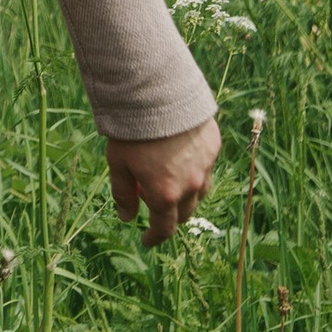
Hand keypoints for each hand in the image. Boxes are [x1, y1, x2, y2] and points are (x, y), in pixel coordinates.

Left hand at [104, 116, 220, 246]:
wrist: (156, 92)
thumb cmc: (131, 128)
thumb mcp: (118, 162)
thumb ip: (122, 193)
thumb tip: (126, 218)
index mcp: (165, 195)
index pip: (164, 228)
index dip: (154, 237)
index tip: (147, 239)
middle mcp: (190, 185)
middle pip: (184, 213)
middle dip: (170, 214)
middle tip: (153, 201)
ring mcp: (205, 166)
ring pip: (200, 191)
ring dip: (186, 193)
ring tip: (169, 179)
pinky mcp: (213, 146)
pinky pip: (206, 165)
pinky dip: (195, 167)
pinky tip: (181, 154)